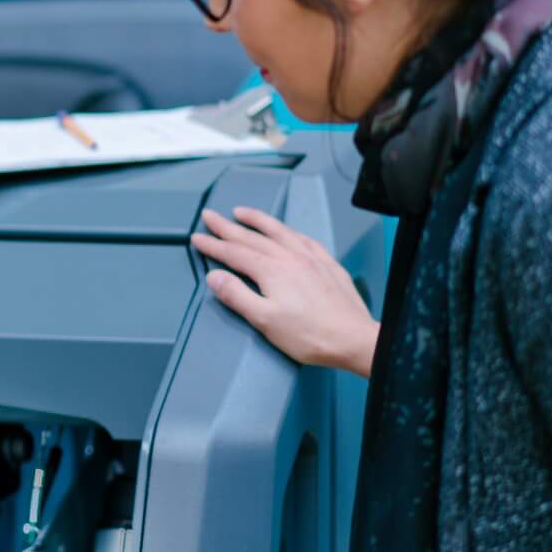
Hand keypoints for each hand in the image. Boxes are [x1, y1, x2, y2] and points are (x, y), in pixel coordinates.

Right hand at [191, 207, 379, 375]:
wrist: (353, 339)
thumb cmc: (311, 335)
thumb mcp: (264, 320)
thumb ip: (237, 296)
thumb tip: (216, 278)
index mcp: (272, 270)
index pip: (234, 253)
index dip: (213, 245)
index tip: (198, 239)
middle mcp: (290, 258)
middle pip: (251, 237)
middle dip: (227, 227)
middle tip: (211, 216)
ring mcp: (311, 258)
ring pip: (278, 231)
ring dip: (257, 220)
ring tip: (242, 212)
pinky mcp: (327, 264)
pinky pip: (303, 238)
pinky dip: (288, 230)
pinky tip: (286, 231)